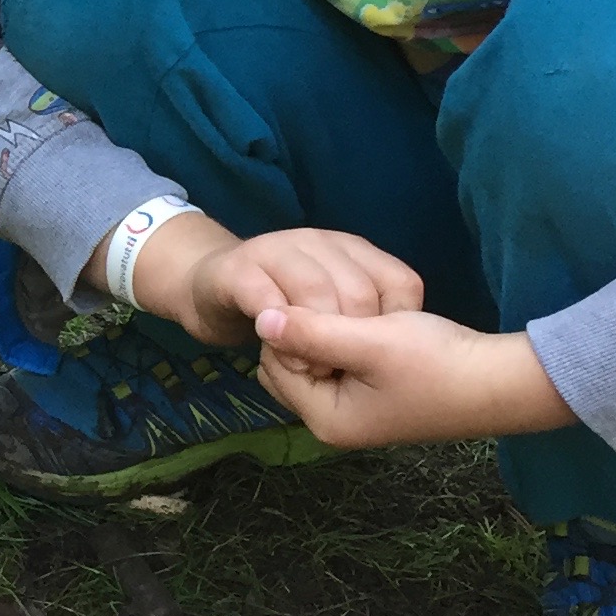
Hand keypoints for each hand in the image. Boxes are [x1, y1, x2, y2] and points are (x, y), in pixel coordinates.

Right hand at [115, 219, 422, 346]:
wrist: (207, 284)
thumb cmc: (281, 306)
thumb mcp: (334, 311)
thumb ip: (367, 322)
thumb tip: (408, 344)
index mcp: (354, 250)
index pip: (400, 284)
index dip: (398, 323)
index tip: (377, 355)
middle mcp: (321, 242)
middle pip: (357, 293)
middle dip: (353, 341)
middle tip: (338, 373)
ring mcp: (278, 250)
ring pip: (314, 291)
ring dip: (317, 338)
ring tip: (309, 368)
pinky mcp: (238, 269)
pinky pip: (264, 295)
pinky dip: (277, 324)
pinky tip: (279, 346)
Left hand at [253, 308, 576, 448]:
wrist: (501, 382)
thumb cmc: (436, 363)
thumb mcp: (370, 341)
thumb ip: (311, 331)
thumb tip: (259, 318)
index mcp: (325, 419)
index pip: (272, 363)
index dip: (290, 331)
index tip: (328, 312)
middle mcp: (333, 422)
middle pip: (287, 367)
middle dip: (304, 337)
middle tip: (345, 318)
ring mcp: (354, 412)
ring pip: (313, 361)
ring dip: (328, 336)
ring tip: (364, 323)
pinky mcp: (373, 397)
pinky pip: (338, 363)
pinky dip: (348, 343)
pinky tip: (374, 329)